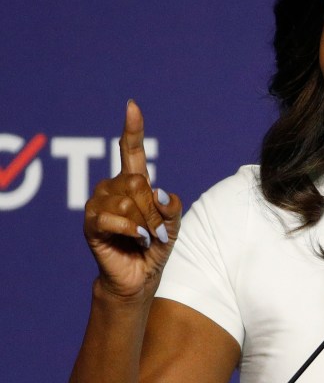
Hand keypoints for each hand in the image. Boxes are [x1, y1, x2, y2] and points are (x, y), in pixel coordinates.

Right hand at [83, 100, 181, 298]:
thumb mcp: (173, 225)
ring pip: (128, 202)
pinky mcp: (91, 224)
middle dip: (153, 210)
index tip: (132, 105)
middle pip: (137, 182)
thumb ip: (172, 207)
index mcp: (133, 182)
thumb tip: (160, 193)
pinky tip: (135, 240)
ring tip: (144, 237)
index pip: (132, 150)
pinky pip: (116, 218)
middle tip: (154, 229)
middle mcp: (113, 188)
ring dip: (145, 224)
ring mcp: (99, 204)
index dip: (133, 129)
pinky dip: (133, 232)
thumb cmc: (155, 247)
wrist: (140, 277)